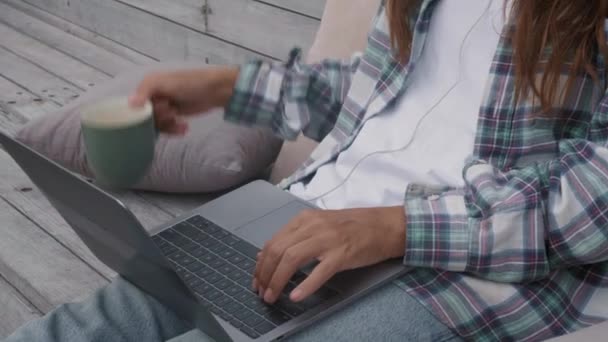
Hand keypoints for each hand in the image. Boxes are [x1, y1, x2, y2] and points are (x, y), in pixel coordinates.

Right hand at [129, 67, 238, 133]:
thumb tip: (129, 103)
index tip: (154, 112)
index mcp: (147, 86)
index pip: (134, 105)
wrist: (214, 91)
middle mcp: (153, 97)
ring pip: (157, 125)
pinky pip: (168, 128)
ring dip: (167, 125)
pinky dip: (175, 130)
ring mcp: (164, 108)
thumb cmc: (189, 83)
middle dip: (159, 118)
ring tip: (179, 119)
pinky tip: (185, 127)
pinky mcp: (175, 116)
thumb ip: (146, 90)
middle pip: (146, 117)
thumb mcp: (165, 83)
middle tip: (171, 111)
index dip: (142, 113)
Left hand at [254, 206, 405, 303]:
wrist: (387, 225)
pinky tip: (296, 296)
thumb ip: (294, 238)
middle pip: (278, 250)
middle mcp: (313, 226)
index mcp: (305, 219)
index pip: (273, 242)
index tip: (257, 280)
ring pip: (292, 259)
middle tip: (261, 292)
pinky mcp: (343, 254)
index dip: (260, 264)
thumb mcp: (320, 226)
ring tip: (272, 296)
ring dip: (277, 280)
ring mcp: (328, 239)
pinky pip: (320, 271)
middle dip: (264, 274)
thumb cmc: (355, 227)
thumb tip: (265, 254)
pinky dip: (305, 285)